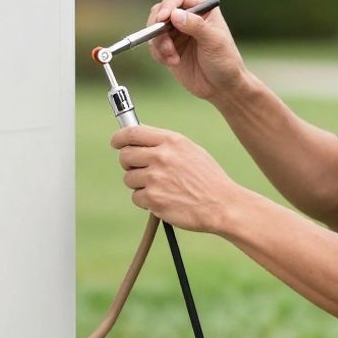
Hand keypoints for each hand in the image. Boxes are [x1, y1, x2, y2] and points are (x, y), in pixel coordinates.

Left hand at [110, 125, 243, 233]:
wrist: (221, 204)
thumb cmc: (207, 178)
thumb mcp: (190, 150)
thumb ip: (165, 144)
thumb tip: (139, 141)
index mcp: (171, 141)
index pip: (132, 133)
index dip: (119, 138)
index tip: (116, 142)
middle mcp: (161, 157)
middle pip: (125, 156)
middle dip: (128, 163)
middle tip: (139, 169)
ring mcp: (155, 178)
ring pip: (129, 178)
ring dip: (139, 184)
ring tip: (161, 187)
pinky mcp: (153, 199)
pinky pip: (136, 197)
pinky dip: (146, 200)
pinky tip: (164, 199)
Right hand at [146, 0, 247, 102]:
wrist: (222, 87)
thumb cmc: (225, 61)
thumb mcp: (214, 42)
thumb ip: (196, 26)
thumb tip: (175, 15)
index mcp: (202, 8)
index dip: (167, 5)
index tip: (163, 19)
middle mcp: (187, 17)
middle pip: (161, 10)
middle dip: (158, 27)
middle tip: (164, 43)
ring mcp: (177, 33)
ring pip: (154, 29)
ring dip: (159, 43)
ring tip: (172, 58)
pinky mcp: (169, 48)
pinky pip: (154, 45)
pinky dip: (158, 54)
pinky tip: (173, 62)